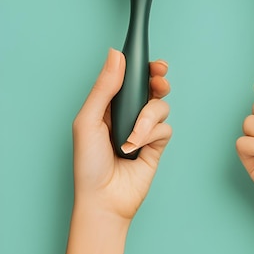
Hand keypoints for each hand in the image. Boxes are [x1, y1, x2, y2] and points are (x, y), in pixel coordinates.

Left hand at [72, 48, 171, 222]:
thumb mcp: (89, 120)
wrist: (104, 198)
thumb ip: (104, 87)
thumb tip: (115, 55)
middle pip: (152, 87)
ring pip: (160, 107)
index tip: (152, 64)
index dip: (143, 68)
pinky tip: (136, 148)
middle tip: (158, 83)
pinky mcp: (157, 144)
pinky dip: (151, 136)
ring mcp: (144, 129)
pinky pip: (165, 128)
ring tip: (132, 137)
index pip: (130, 78)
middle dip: (159, 82)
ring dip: (147, 119)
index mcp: (109, 105)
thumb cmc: (88, 164)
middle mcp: (129, 114)